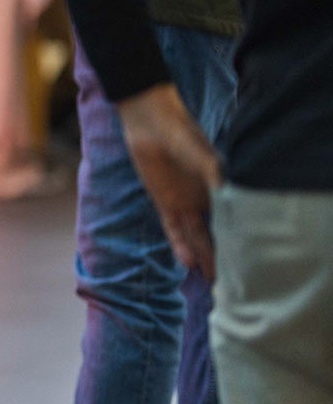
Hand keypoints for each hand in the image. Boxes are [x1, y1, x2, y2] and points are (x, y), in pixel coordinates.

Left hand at [118, 84, 222, 279]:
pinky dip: (179, 244)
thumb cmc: (182, 133)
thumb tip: (232, 196)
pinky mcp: (164, 202)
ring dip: (203, 255)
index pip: (233, 217)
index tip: (252, 257)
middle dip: (223, 254)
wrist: (150, 123)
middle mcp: (204, 198)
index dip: (241, 236)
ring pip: (196, 235)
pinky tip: (186, 262)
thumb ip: (217, 177)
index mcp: (220, 186)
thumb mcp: (204, 156)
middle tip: (234, 280)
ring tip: (212, 280)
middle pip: (216, 232)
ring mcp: (184, 202)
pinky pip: (172, 228)